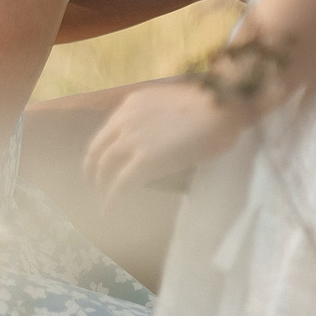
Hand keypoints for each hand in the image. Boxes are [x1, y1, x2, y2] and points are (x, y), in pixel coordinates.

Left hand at [84, 79, 242, 195]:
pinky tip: (109, 212)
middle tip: (95, 183)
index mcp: (133, 103)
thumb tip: (158, 140)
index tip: (101, 162)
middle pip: (97, 149)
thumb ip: (156, 119)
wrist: (223, 107)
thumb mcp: (172, 105)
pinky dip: (111, 200)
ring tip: (103, 198)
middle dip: (92, 169)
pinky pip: (120, 185)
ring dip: (100, 185)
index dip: (101, 150)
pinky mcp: (145, 161)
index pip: (106, 130)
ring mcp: (133, 139)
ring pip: (105, 167)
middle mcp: (126, 119)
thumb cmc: (211, 106)